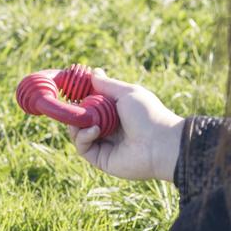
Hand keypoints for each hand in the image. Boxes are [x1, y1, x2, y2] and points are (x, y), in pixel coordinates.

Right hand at [67, 70, 183, 181]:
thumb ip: (107, 84)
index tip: (68, 90)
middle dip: (74, 112)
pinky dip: (82, 137)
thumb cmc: (148, 115)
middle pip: (80, 119)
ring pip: (77, 133)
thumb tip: (93, 72)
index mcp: (115, 113)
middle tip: (70, 105)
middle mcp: (107, 128)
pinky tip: (95, 131)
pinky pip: (82, 147)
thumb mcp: (127, 93)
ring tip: (86, 120)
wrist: (161, 144)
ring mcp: (103, 144)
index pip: (90, 105)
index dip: (79, 98)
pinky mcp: (100, 159)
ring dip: (76, 124)